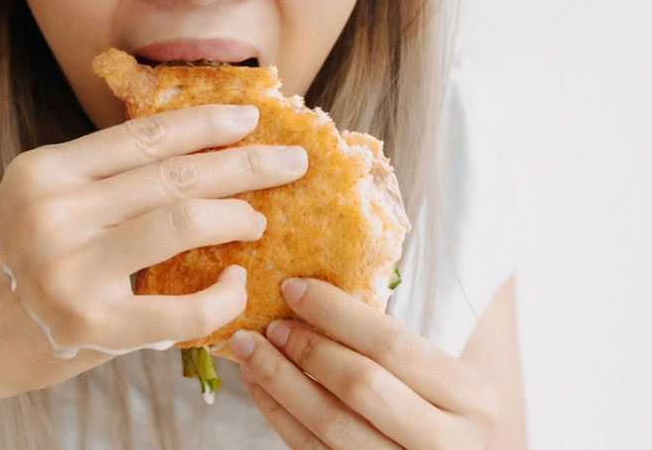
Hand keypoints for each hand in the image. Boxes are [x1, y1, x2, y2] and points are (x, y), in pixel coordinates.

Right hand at [0, 103, 308, 401]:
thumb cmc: (2, 264)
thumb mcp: (33, 200)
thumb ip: (94, 179)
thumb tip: (185, 156)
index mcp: (44, 172)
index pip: (141, 136)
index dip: (203, 124)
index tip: (248, 118)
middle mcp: (55, 211)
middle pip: (172, 173)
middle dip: (243, 163)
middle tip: (289, 160)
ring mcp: (72, 267)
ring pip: (180, 222)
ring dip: (235, 214)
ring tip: (261, 217)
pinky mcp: (90, 323)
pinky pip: (179, 306)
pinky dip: (219, 295)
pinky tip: (235, 283)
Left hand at [230, 277, 499, 448]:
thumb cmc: (441, 411)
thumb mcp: (442, 377)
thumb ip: (392, 346)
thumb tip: (308, 296)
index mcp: (471, 396)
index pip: (392, 344)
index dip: (335, 312)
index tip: (293, 288)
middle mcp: (447, 441)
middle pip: (361, 384)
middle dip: (306, 348)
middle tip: (270, 324)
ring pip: (330, 423)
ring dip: (279, 381)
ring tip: (250, 350)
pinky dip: (278, 414)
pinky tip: (259, 385)